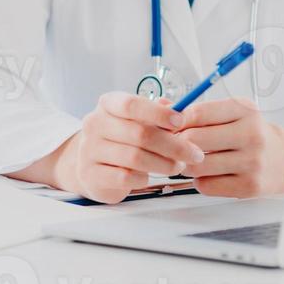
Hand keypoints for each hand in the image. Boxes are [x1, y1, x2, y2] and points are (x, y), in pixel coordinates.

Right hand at [47, 92, 205, 203]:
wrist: (89, 164)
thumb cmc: (120, 139)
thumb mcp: (136, 119)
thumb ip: (157, 113)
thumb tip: (180, 110)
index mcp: (107, 104)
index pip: (131, 104)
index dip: (158, 113)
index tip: (181, 121)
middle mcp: (95, 124)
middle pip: (139, 134)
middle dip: (173, 145)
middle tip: (194, 154)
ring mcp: (90, 150)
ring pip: (135, 157)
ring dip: (164, 164)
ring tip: (178, 166)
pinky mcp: (91, 174)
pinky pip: (125, 177)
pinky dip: (143, 178)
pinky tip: (148, 176)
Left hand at [178, 97, 283, 197]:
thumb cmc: (252, 134)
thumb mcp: (232, 113)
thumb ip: (198, 110)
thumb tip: (163, 105)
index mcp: (244, 111)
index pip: (197, 113)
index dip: (176, 120)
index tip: (170, 126)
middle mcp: (250, 135)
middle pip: (193, 140)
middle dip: (177, 144)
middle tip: (176, 145)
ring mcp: (251, 162)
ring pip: (196, 166)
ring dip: (186, 164)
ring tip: (192, 160)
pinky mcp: (249, 186)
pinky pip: (206, 186)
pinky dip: (200, 181)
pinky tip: (209, 173)